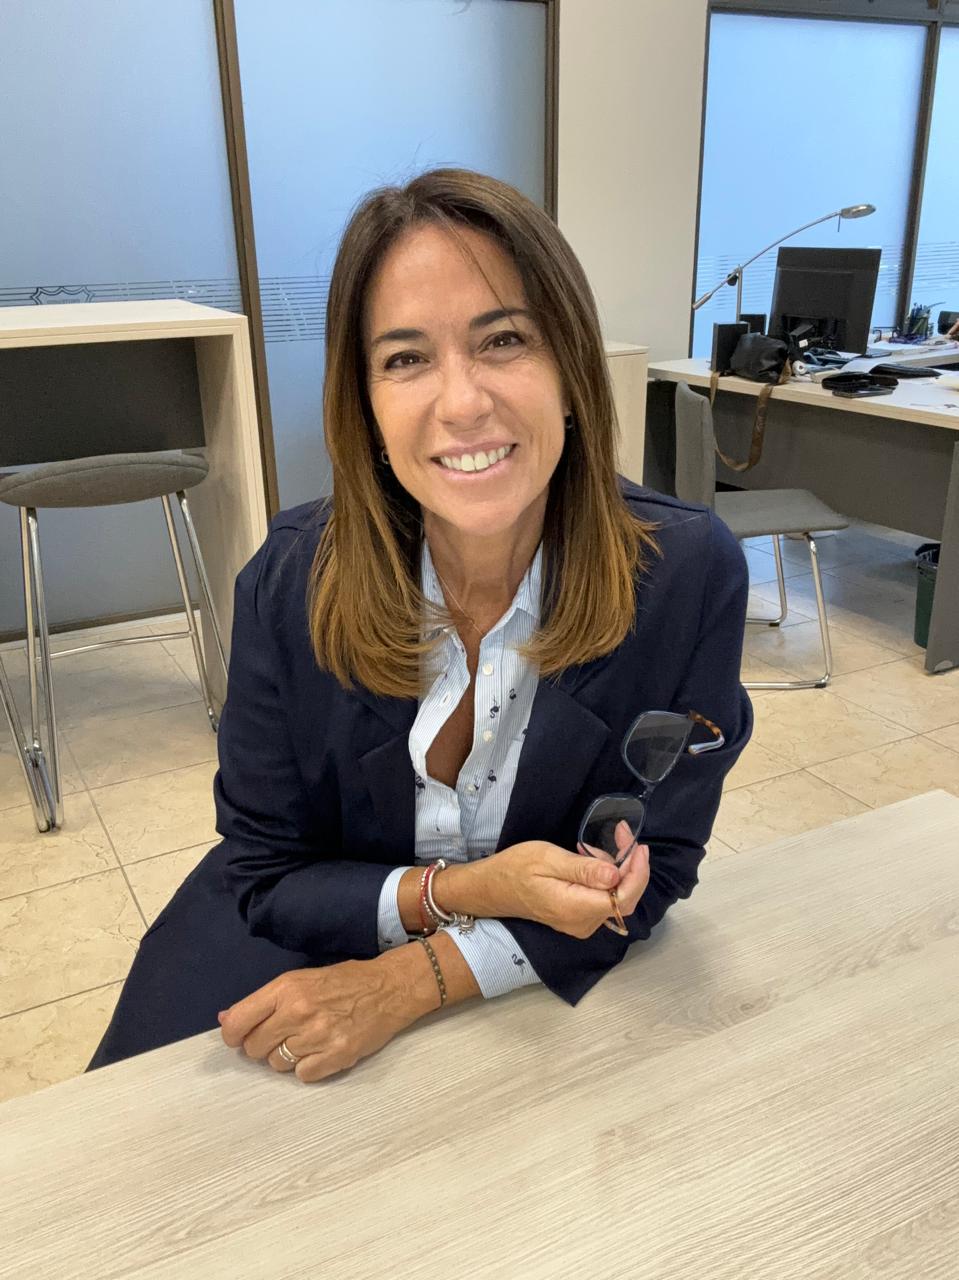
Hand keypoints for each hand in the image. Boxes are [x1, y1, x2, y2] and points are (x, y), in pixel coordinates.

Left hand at [217, 956, 424, 1083]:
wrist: (390, 988)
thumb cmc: (344, 981)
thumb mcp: (301, 979)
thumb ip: (264, 1001)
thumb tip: (226, 1019)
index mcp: (286, 988)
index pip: (239, 1022)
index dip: (233, 1035)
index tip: (238, 1038)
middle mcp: (297, 1012)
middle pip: (255, 1048)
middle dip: (263, 1046)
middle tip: (282, 1036)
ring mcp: (317, 1036)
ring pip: (277, 1064)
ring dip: (287, 1057)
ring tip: (307, 1041)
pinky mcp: (336, 1056)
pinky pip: (302, 1076)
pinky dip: (308, 1068)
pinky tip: (322, 1051)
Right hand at [452, 831, 650, 939]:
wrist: (493, 888)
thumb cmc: (516, 868)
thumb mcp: (547, 858)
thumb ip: (583, 869)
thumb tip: (615, 875)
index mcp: (575, 908)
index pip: (623, 898)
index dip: (638, 873)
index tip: (639, 846)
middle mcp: (583, 923)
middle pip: (624, 899)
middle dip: (632, 867)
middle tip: (624, 836)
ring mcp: (581, 924)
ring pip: (615, 899)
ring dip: (618, 870)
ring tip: (600, 845)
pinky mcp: (578, 919)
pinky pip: (603, 900)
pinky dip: (606, 878)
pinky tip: (593, 860)